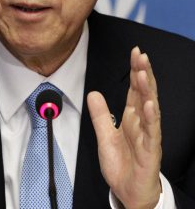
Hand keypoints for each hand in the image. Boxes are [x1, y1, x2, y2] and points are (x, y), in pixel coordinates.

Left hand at [87, 46, 161, 208]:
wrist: (129, 192)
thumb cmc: (122, 165)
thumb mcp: (104, 136)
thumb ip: (100, 115)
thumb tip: (93, 93)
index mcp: (132, 118)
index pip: (135, 90)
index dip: (135, 71)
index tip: (135, 52)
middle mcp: (142, 124)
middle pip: (144, 94)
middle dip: (143, 74)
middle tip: (140, 55)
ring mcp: (148, 136)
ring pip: (150, 109)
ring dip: (147, 91)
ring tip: (143, 73)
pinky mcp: (150, 152)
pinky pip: (151, 133)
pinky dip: (149, 118)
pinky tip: (148, 105)